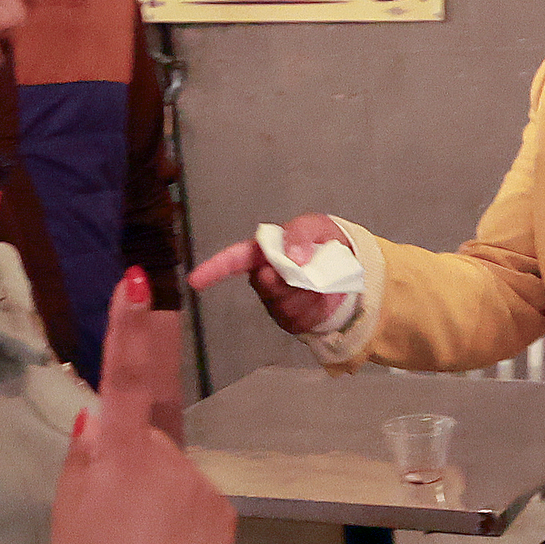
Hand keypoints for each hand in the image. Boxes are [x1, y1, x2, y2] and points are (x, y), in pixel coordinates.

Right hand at [50, 267, 233, 543]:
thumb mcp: (67, 507)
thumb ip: (86, 453)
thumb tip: (99, 410)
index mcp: (119, 455)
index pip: (125, 377)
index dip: (129, 327)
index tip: (138, 280)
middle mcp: (169, 462)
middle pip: (149, 436)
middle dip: (132, 458)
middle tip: (114, 518)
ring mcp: (203, 486)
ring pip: (173, 469)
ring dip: (157, 493)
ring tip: (139, 543)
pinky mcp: (224, 512)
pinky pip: (195, 497)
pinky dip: (179, 515)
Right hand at [187, 214, 353, 336]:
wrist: (348, 269)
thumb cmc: (322, 241)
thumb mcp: (314, 225)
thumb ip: (300, 232)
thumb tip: (293, 256)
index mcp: (263, 252)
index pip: (234, 259)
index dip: (214, 269)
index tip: (196, 281)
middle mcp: (265, 276)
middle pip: (264, 282)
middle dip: (283, 279)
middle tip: (302, 272)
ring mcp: (277, 299)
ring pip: (283, 300)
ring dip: (304, 291)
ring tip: (318, 279)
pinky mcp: (292, 318)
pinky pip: (299, 315)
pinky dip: (313, 304)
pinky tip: (320, 295)